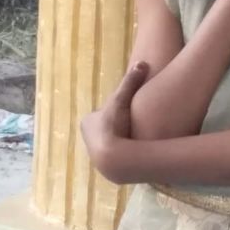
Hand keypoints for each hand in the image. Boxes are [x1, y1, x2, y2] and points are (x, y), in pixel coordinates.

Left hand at [80, 61, 148, 179]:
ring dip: (122, 140)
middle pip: (106, 128)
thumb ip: (131, 82)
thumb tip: (142, 62)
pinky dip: (125, 152)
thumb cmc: (114, 128)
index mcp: (87, 122)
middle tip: (134, 124)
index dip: (117, 110)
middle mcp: (88, 139)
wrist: (114, 160)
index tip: (130, 110)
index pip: (104, 113)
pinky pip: (117, 155)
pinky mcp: (106, 166)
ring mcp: (96, 154)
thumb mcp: (122, 100)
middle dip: (118, 126)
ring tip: (137, 137)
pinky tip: (136, 151)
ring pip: (112, 142)